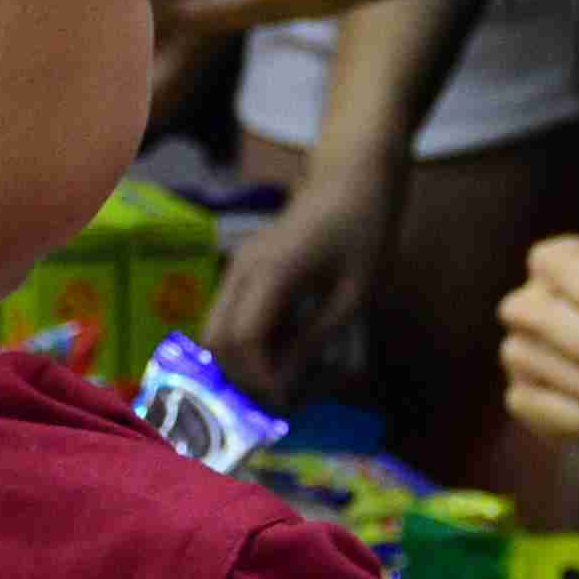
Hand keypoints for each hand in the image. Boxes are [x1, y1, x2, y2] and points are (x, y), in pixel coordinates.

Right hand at [202, 149, 405, 402]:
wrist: (352, 178)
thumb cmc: (363, 231)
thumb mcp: (354, 293)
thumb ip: (316, 337)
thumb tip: (286, 381)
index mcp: (273, 273)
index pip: (244, 339)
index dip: (260, 377)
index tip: (287, 400)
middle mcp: (244, 269)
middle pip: (217, 339)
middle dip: (242, 377)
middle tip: (279, 399)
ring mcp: (239, 266)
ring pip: (215, 328)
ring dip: (238, 362)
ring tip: (278, 382)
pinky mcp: (244, 269)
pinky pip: (228, 315)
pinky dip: (244, 343)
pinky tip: (277, 355)